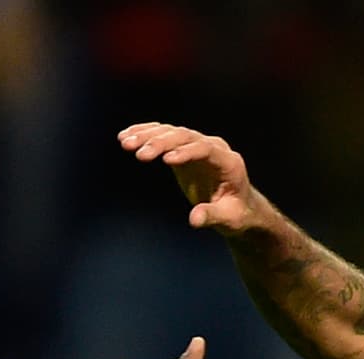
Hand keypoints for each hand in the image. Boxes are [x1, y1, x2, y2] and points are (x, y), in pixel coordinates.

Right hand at [118, 122, 256, 233]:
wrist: (239, 207)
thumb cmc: (237, 214)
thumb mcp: (229, 220)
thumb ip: (212, 216)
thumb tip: (194, 220)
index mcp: (228, 162)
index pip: (206, 149)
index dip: (187, 152)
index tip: (167, 160)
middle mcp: (214, 147)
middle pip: (185, 136)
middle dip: (161, 143)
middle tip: (139, 153)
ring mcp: (198, 144)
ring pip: (171, 132)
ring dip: (148, 135)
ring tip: (124, 141)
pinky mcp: (184, 148)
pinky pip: (164, 135)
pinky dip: (145, 134)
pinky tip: (125, 136)